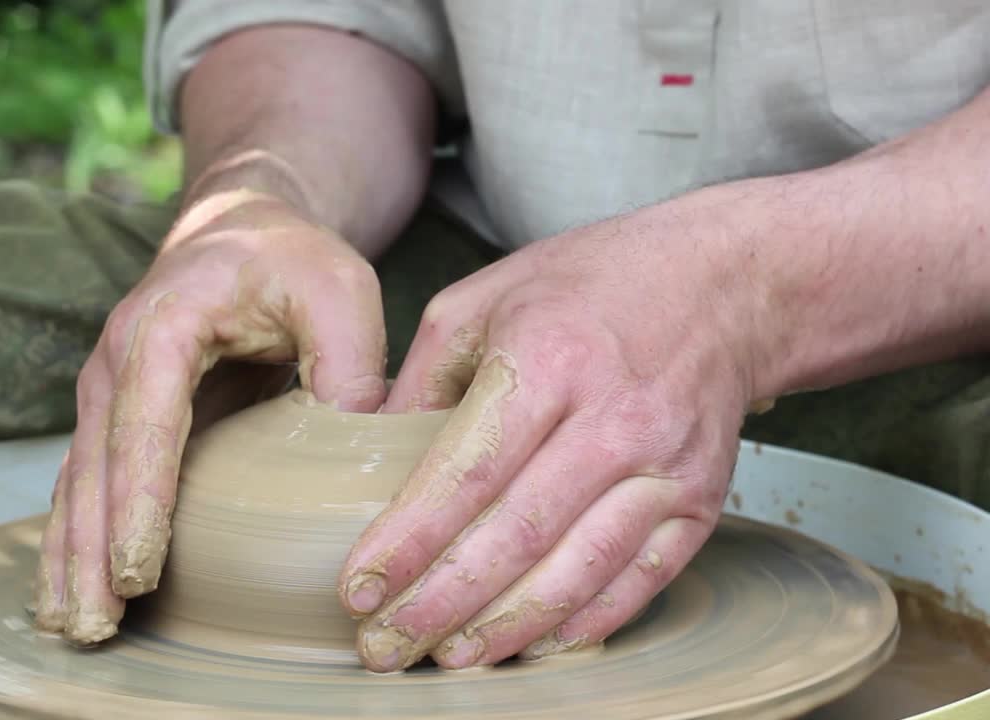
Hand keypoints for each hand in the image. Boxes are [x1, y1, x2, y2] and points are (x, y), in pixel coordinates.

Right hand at [33, 188, 388, 643]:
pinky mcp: (118, 418)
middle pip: (95, 467)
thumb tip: (354, 448)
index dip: (139, 502)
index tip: (136, 572)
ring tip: (72, 626)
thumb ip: (349, 361)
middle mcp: (117, 362)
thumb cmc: (289, 260)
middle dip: (90, 551)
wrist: (238, 233)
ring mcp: (108, 392)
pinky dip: (76, 539)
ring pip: (79, 484)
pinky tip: (73, 589)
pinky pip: (89, 484)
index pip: (145, 425)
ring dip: (71, 557)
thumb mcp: (338, 290)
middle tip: (95, 626)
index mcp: (163, 328)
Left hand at [339, 205, 765, 670]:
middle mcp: (613, 419)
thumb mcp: (486, 299)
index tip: (359, 588)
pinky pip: (639, 580)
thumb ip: (422, 379)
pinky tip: (531, 644)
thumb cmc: (592, 285)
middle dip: (440, 603)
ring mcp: (666, 466)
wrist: (725, 284)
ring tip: (447, 658)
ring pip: (577, 571)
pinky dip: (583, 622)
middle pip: (515, 536)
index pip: (466, 473)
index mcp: (548, 359)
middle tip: (385, 645)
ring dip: (505, 627)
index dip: (408, 541)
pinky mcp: (701, 500)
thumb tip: (368, 456)